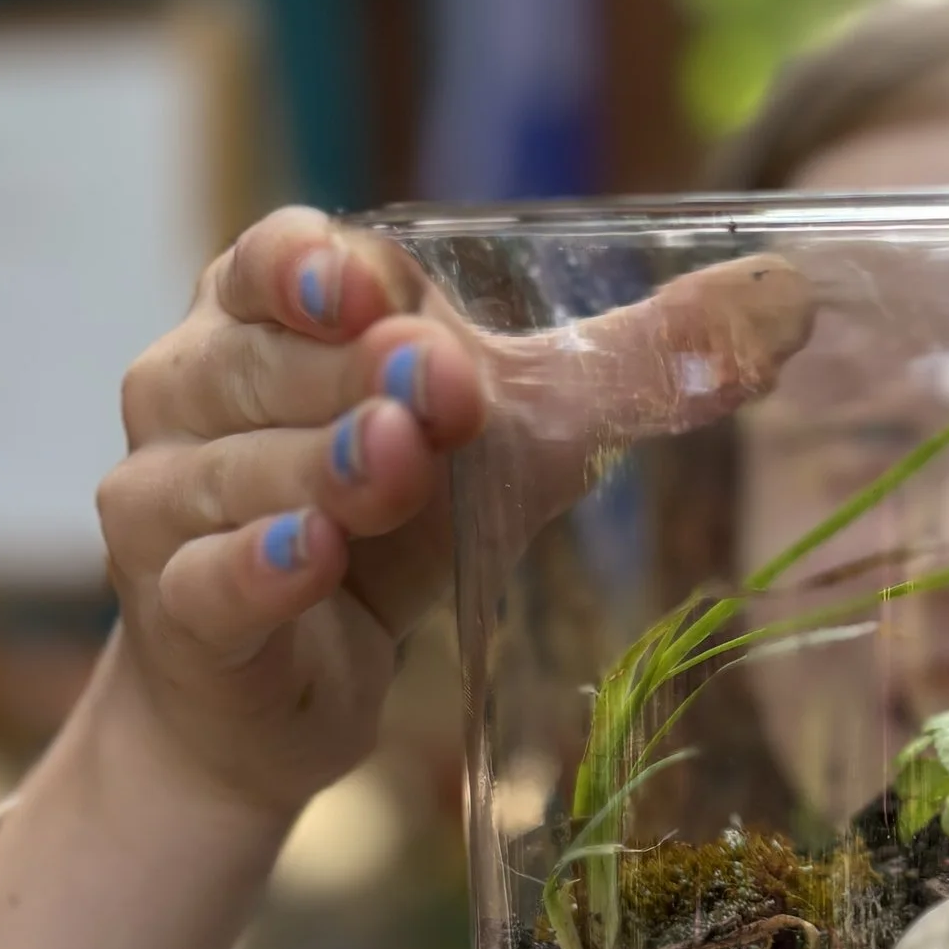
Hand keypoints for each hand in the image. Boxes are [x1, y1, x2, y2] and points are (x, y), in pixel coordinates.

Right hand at [0, 210, 812, 948]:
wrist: (298, 688)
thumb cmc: (400, 522)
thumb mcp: (522, 432)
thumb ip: (635, 364)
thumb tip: (786, 300)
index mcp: (262, 312)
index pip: (274, 260)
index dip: (320, 270)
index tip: (373, 287)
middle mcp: (189, 384)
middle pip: (256, 358)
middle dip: (350, 374)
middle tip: (439, 386)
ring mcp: (162, 494)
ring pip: (236, 467)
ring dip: (320, 468)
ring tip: (393, 464)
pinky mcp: (170, 605)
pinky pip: (205, 576)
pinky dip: (258, 566)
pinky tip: (311, 560)